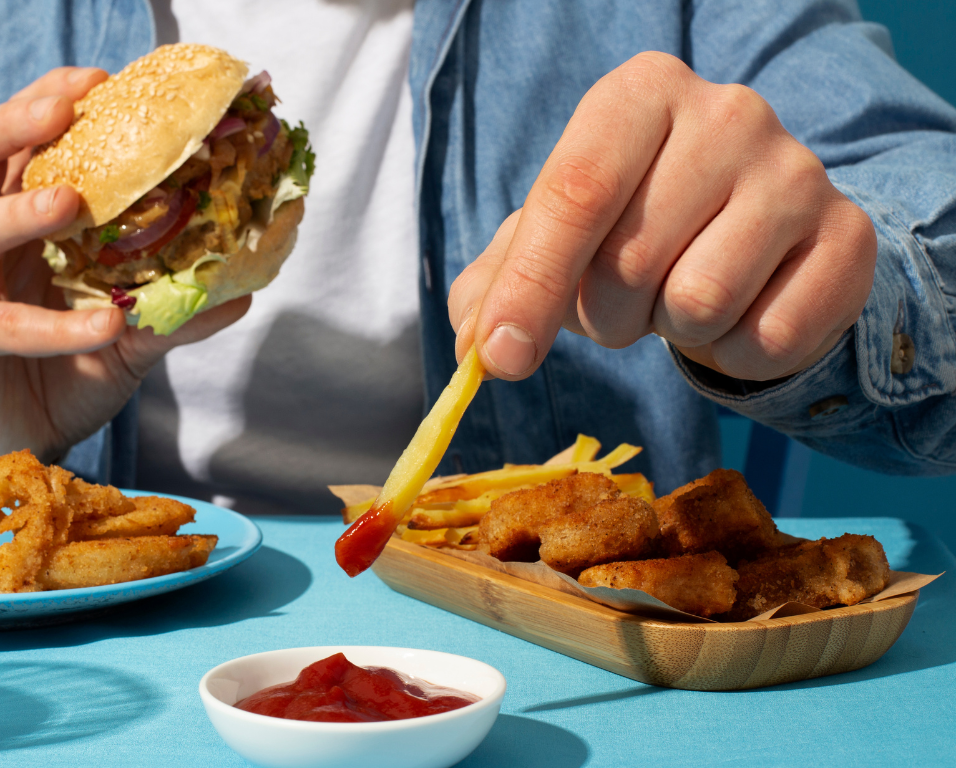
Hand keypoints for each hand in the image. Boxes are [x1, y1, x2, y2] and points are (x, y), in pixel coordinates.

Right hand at [0, 67, 250, 484]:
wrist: (8, 454)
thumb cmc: (57, 380)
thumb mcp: (123, 342)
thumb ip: (168, 313)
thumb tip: (242, 292)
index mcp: (16, 223)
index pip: (26, 144)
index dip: (54, 102)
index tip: (104, 80)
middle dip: (20, 122)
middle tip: (68, 108)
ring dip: (25, 208)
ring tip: (74, 203)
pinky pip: (1, 322)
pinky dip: (55, 327)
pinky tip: (104, 328)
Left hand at [449, 52, 876, 382]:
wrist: (758, 235)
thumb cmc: (635, 229)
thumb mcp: (557, 240)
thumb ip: (498, 285)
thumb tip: (478, 348)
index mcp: (639, 94)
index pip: (575, 193)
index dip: (530, 286)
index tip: (500, 359)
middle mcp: (728, 113)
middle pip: (629, 260)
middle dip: (607, 313)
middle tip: (626, 298)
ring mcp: (797, 170)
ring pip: (699, 301)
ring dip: (672, 330)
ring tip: (682, 294)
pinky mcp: (849, 238)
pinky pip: (766, 338)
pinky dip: (734, 353)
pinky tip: (742, 311)